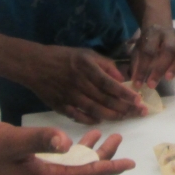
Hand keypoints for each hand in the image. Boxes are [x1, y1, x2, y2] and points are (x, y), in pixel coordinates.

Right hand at [0, 123, 133, 174]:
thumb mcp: (10, 141)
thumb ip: (40, 140)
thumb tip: (68, 143)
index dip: (107, 167)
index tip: (129, 164)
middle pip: (79, 173)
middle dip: (101, 157)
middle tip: (119, 139)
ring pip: (67, 169)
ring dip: (85, 153)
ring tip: (103, 135)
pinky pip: (53, 166)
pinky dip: (66, 153)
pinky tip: (68, 140)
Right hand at [26, 46, 143, 124]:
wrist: (34, 65)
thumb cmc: (64, 57)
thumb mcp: (86, 54)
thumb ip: (105, 65)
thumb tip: (122, 77)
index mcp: (85, 67)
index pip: (109, 83)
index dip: (124, 93)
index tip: (139, 100)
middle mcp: (79, 83)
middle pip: (105, 100)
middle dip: (125, 108)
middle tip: (139, 112)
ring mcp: (69, 97)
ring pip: (95, 111)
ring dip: (113, 116)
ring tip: (126, 117)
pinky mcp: (60, 107)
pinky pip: (80, 117)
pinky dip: (92, 120)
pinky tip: (102, 120)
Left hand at [130, 24, 174, 88]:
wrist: (158, 27)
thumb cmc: (146, 43)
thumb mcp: (137, 50)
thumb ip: (136, 65)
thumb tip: (135, 82)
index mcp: (153, 34)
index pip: (148, 51)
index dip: (143, 68)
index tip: (138, 84)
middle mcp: (169, 34)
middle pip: (169, 49)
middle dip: (160, 68)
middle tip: (152, 84)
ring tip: (169, 78)